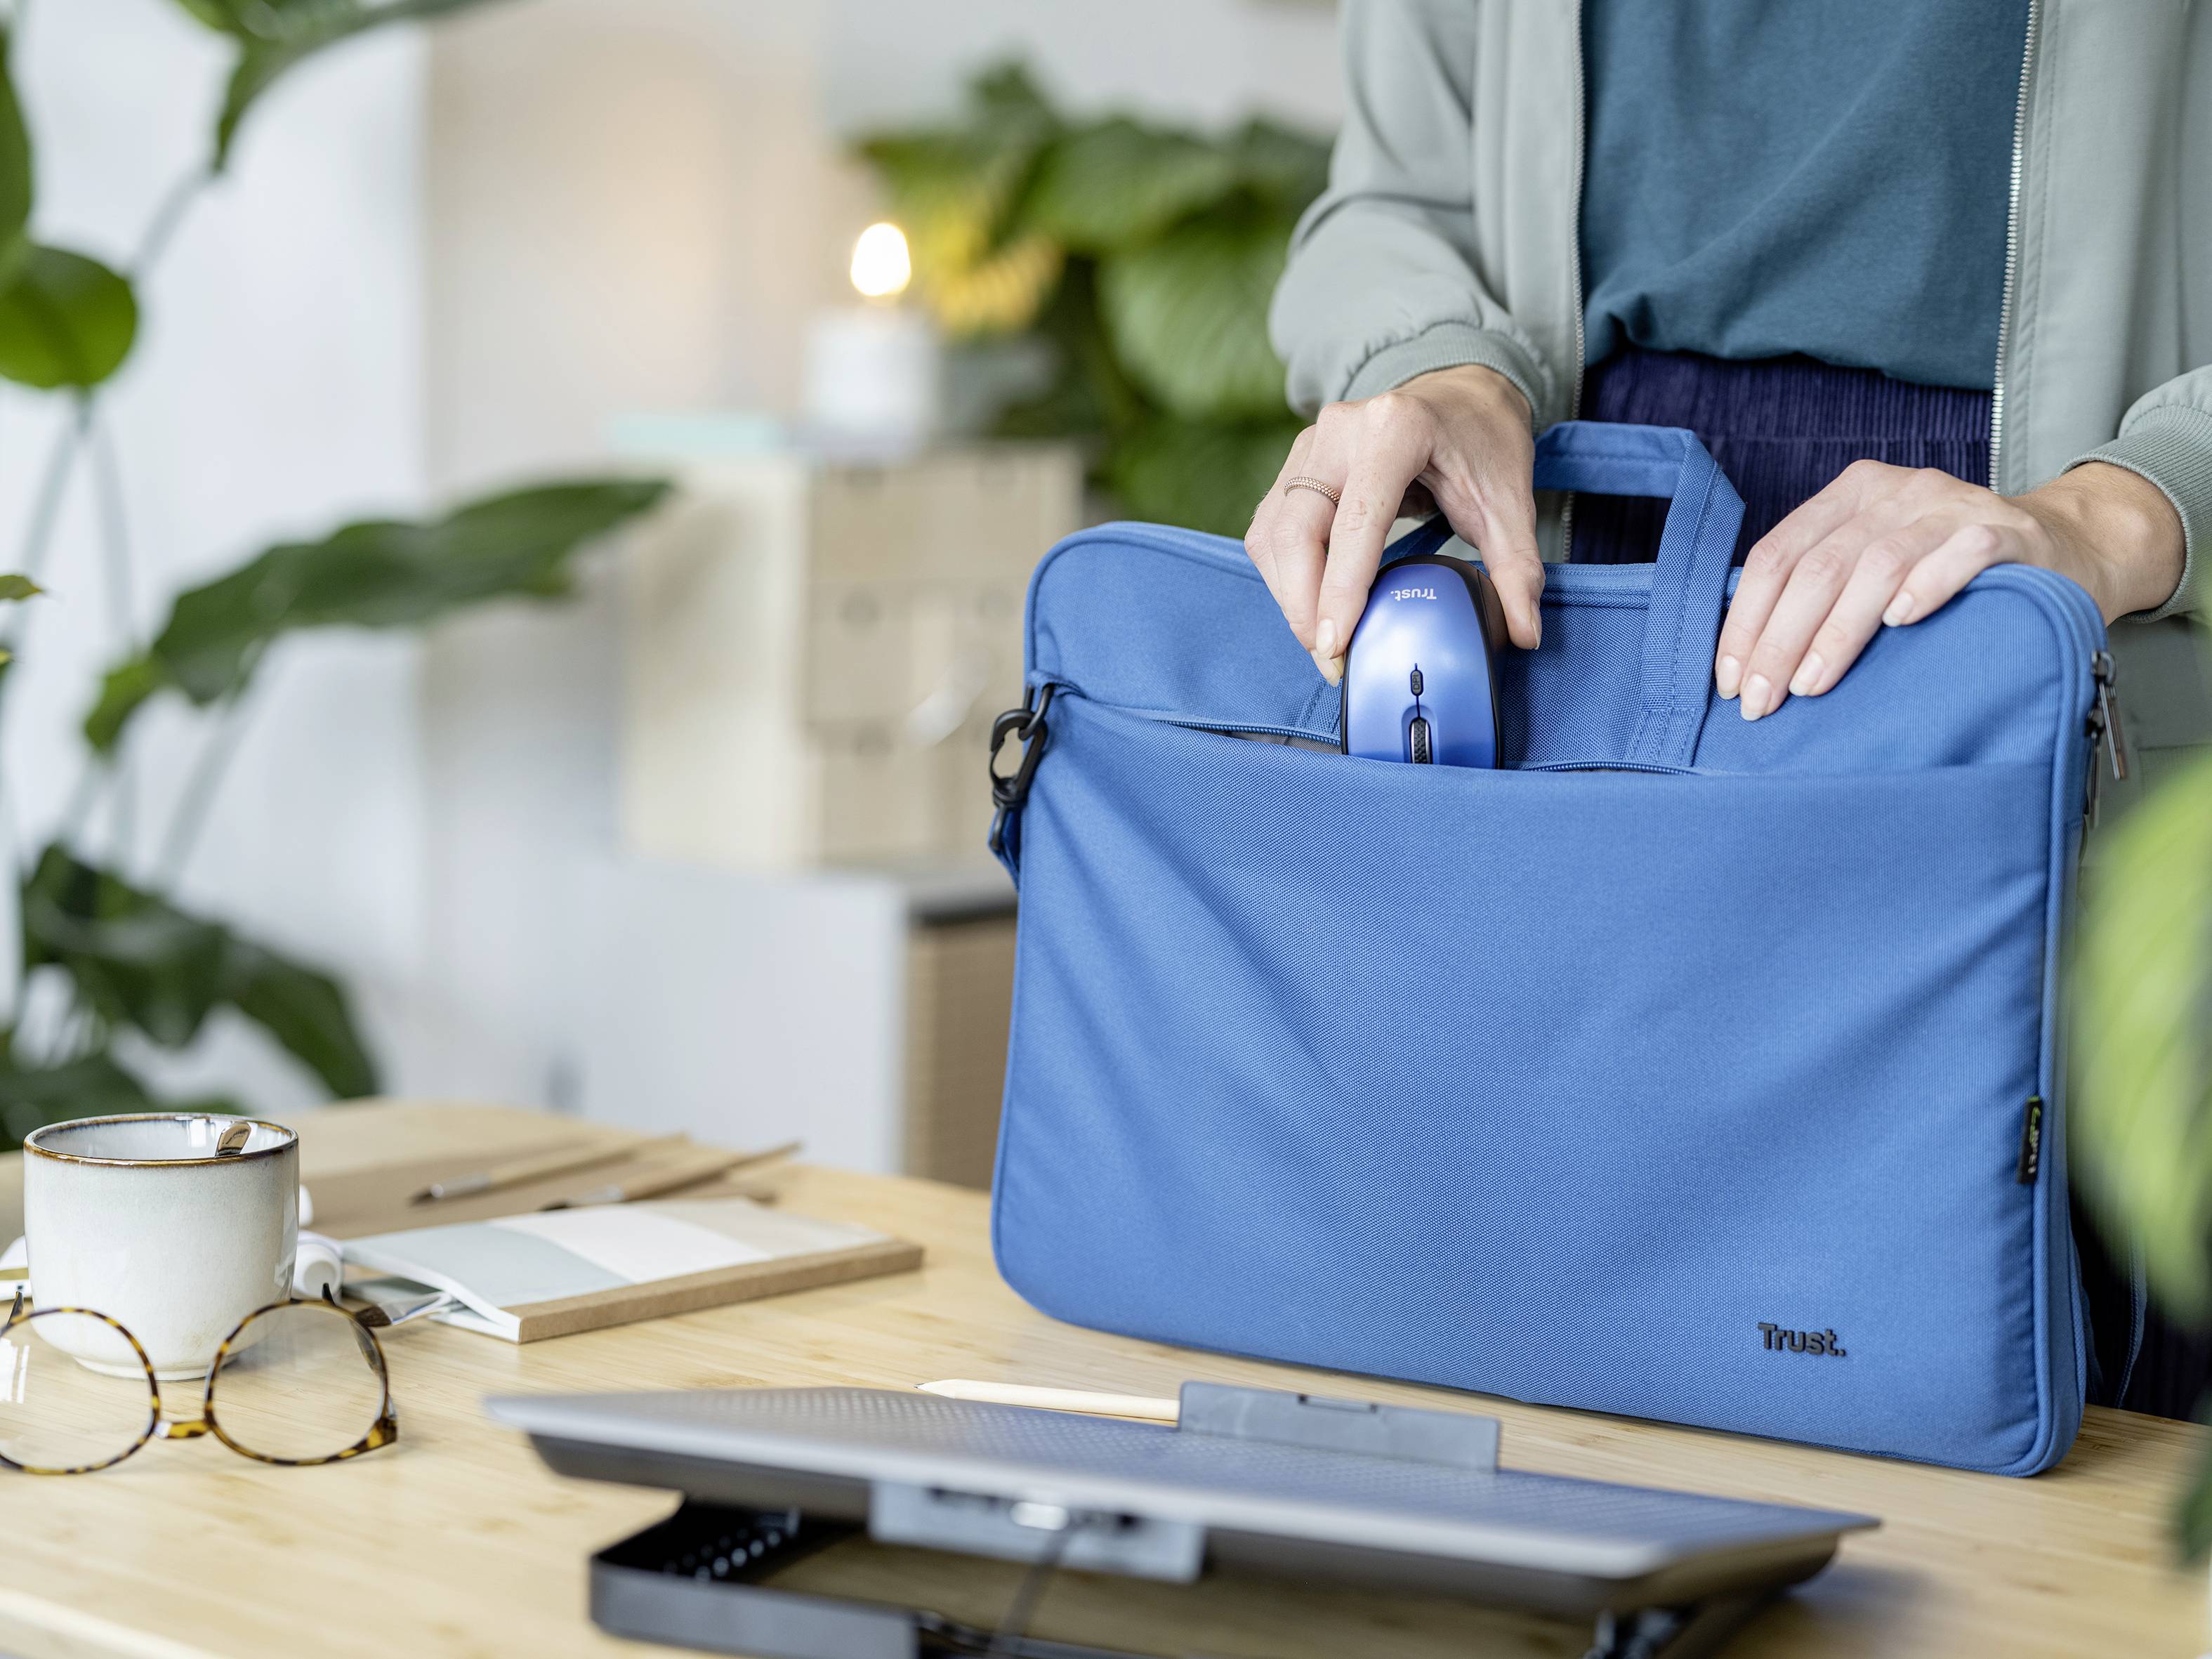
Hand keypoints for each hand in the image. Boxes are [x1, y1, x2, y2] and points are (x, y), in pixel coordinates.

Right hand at [1244, 365, 1544, 684]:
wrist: (1461, 394)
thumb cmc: (1481, 440)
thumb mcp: (1508, 501)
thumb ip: (1516, 568)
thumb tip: (1524, 632)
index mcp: (1394, 431)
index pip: (1354, 522)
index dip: (1340, 590)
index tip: (1337, 644)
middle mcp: (1340, 432)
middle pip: (1296, 532)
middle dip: (1304, 606)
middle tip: (1331, 659)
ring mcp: (1310, 446)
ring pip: (1273, 535)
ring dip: (1289, 596)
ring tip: (1322, 641)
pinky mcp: (1296, 466)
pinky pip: (1271, 530)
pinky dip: (1283, 576)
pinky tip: (1310, 606)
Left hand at [1715, 460, 2185, 718]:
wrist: (2063, 551)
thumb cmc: (1948, 572)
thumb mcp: (1874, 566)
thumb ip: (1821, 592)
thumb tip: (1749, 662)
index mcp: (1851, 495)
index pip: (1778, 554)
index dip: (1746, 620)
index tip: (1731, 681)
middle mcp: (1897, 491)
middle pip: (1820, 565)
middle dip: (1781, 639)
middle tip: (1763, 701)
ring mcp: (1953, 506)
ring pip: (1879, 564)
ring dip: (1839, 630)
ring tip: (1813, 684)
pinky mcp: (2008, 531)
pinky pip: (1962, 554)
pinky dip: (1927, 586)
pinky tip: (1902, 621)